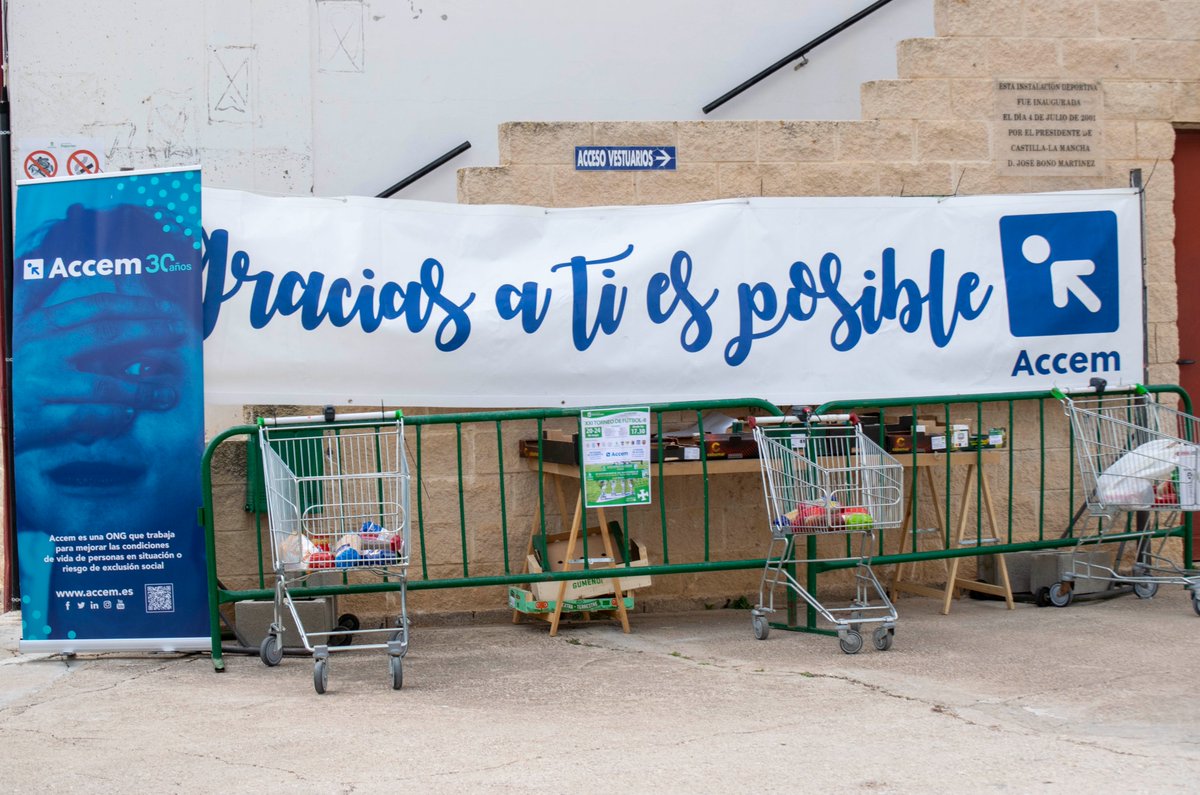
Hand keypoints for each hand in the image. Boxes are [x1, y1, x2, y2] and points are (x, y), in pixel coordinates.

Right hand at [15, 292, 186, 446]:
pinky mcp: (37, 420)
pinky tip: (129, 416)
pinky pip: (86, 418)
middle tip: (179, 335)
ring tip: (168, 394)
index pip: (94, 308)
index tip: (166, 308)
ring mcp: (40, 386)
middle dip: (149, 333)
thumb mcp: (13, 320)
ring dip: (141, 389)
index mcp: (38, 326)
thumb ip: (33, 289)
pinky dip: (110, 418)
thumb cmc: (5, 360)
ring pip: (103, 385)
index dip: (135, 305)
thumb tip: (45, 237)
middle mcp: (41, 351)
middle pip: (106, 336)